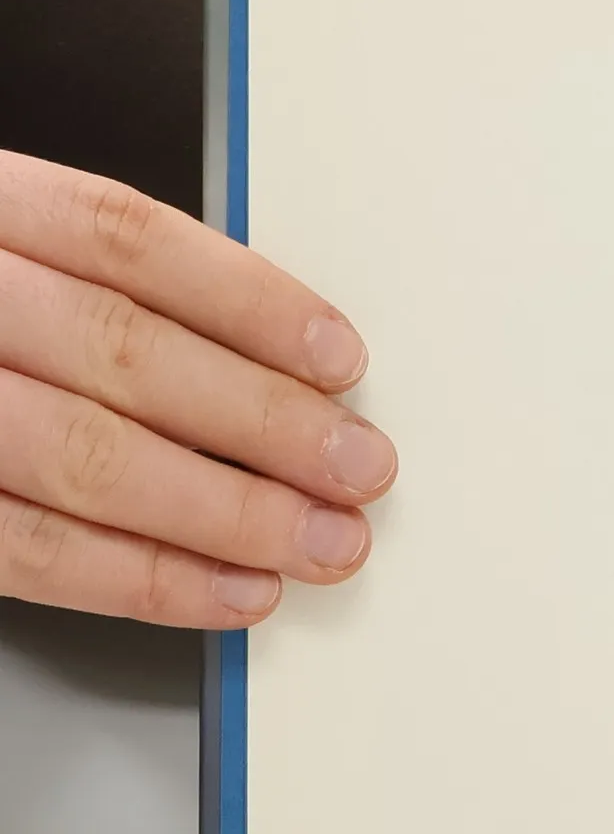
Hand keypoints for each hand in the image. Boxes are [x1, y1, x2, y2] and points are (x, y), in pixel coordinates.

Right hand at [0, 152, 395, 624]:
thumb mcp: (8, 252)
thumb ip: (103, 286)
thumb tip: (276, 358)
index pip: (127, 242)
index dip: (249, 302)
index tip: (340, 359)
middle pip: (122, 354)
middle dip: (262, 422)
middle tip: (359, 468)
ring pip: (82, 458)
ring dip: (224, 513)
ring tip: (320, 541)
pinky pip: (27, 551)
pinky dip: (144, 579)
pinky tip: (230, 592)